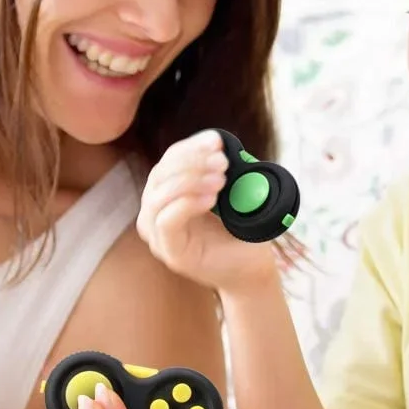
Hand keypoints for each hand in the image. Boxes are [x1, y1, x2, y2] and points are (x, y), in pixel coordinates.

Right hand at [137, 131, 280, 295]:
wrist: (252, 267)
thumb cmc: (240, 229)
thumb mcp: (231, 192)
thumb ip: (219, 169)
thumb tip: (216, 142)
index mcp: (167, 193)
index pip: (168, 161)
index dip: (190, 147)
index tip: (217, 141)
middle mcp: (156, 213)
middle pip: (160, 175)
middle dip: (191, 162)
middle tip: (222, 162)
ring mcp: (159, 235)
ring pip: (158, 197)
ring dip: (189, 181)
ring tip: (221, 180)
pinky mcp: (170, 253)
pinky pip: (166, 222)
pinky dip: (186, 204)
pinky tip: (210, 199)